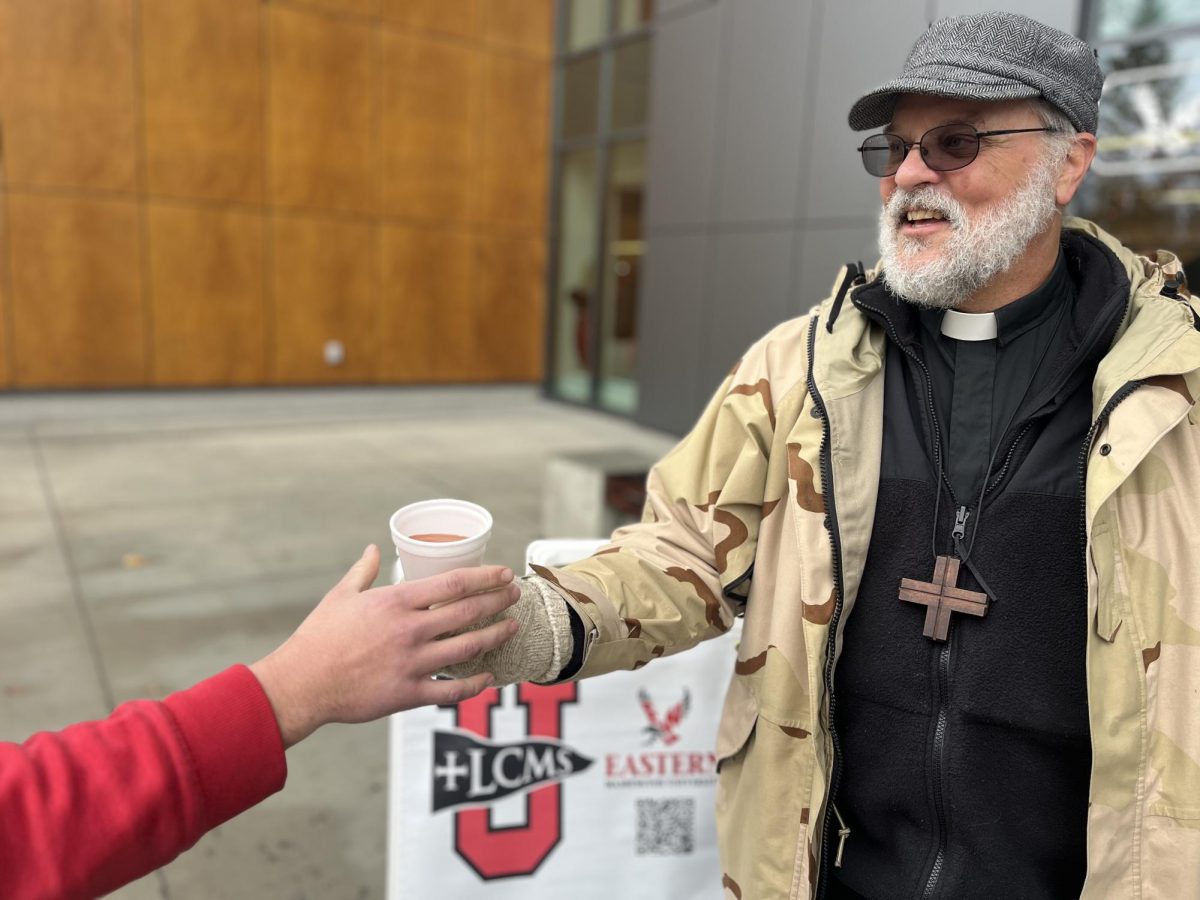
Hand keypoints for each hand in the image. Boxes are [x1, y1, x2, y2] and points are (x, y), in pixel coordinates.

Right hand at [250, 545, 519, 747]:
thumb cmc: (319, 637)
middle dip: (498, 602)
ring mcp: (411, 663)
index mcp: (395, 602)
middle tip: (515, 595)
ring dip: (495, 636)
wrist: (301, 684)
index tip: (504, 573)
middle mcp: (409, 630)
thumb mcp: (340, 596)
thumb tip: (374, 549)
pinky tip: (488, 677)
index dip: (485, 577)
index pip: (453, 583)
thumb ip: (363, 571)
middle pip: (468, 612)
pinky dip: (474, 684)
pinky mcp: (408, 694)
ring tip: (512, 627)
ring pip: (467, 648)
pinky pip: (451, 690)